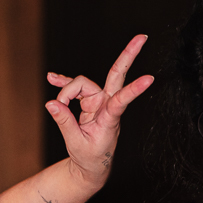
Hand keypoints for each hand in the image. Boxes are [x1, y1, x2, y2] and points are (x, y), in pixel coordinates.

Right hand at [45, 35, 153, 183]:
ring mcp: (99, 101)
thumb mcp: (76, 143)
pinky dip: (63, 83)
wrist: (92, 165)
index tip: (150, 79)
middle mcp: (107, 104)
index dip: (134, 89)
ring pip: (81, 84)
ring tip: (56, 105)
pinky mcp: (89, 101)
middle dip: (129, 55)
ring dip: (66, 92)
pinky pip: (74, 88)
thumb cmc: (89, 157)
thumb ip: (64, 122)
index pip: (122, 100)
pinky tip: (53, 78)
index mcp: (110, 118)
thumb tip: (51, 103)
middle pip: (117, 74)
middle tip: (143, 37)